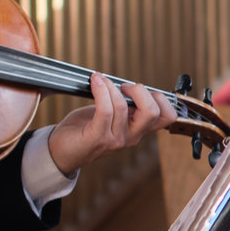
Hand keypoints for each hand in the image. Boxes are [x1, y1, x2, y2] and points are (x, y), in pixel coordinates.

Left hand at [45, 74, 168, 175]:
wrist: (61, 150)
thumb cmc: (86, 129)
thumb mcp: (113, 118)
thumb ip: (127, 106)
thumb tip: (131, 86)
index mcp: (139, 130)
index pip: (168, 117)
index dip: (161, 98)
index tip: (141, 90)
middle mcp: (131, 137)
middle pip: (153, 112)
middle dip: (140, 90)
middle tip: (123, 86)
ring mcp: (115, 139)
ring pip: (123, 106)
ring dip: (111, 86)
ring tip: (100, 80)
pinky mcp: (97, 137)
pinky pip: (105, 109)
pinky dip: (101, 90)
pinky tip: (95, 82)